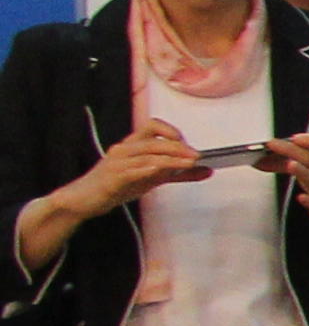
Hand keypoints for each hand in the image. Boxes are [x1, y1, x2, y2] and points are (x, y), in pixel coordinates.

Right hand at [69, 119, 203, 220]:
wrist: (83, 200)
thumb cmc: (117, 184)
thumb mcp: (152, 178)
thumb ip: (179, 174)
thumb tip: (207, 170)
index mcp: (133, 145)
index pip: (153, 126)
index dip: (172, 131)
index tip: (189, 145)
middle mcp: (124, 149)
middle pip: (154, 141)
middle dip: (178, 147)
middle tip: (196, 156)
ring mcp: (117, 162)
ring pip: (146, 154)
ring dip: (170, 159)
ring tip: (189, 164)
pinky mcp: (112, 178)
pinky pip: (130, 170)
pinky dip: (146, 169)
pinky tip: (159, 170)